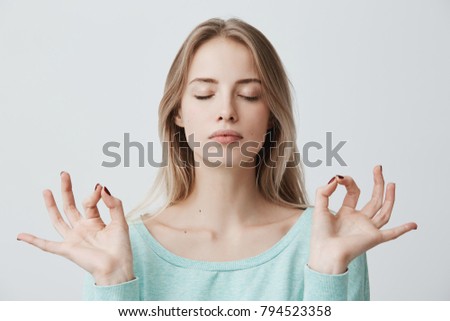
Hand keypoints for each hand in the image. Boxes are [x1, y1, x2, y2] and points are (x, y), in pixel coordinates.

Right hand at [17, 172, 134, 284]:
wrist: (117, 268)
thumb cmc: (121, 248)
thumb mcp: (121, 222)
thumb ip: (114, 204)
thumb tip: (103, 188)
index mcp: (95, 222)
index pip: (89, 203)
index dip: (94, 194)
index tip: (99, 188)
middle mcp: (82, 228)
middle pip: (70, 206)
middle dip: (67, 190)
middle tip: (64, 174)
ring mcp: (73, 238)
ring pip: (58, 219)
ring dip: (51, 205)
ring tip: (46, 190)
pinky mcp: (68, 250)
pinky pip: (47, 245)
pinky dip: (33, 241)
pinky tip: (21, 235)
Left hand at [308, 165, 416, 273]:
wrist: (325, 253)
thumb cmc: (320, 235)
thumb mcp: (319, 208)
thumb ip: (324, 191)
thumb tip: (336, 178)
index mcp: (346, 213)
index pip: (354, 193)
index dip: (349, 182)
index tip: (341, 178)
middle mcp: (359, 220)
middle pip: (373, 199)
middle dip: (377, 183)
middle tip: (378, 168)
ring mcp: (368, 228)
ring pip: (384, 211)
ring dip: (389, 198)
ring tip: (391, 183)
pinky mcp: (374, 238)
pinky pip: (392, 234)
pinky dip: (403, 229)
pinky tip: (413, 225)